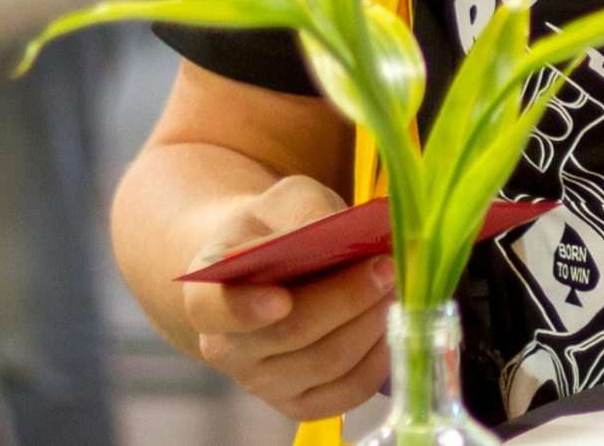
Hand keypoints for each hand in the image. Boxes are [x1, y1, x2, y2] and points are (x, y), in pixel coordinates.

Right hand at [181, 176, 393, 421]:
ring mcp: (261, 381)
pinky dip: (377, 359)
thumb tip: (338, 232)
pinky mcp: (298, 402)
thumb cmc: (277, 229)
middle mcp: (225, 346)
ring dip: (371, 324)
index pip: (212, 309)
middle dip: (346, 298)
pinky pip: (345, 393)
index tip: (281, 299)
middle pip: (290, 333)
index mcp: (206, 290)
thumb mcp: (285, 200)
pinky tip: (391, 324)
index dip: (244, 309)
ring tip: (397, 288)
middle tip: (386, 267)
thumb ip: (305, 211)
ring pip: (327, 363)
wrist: (272, 268)